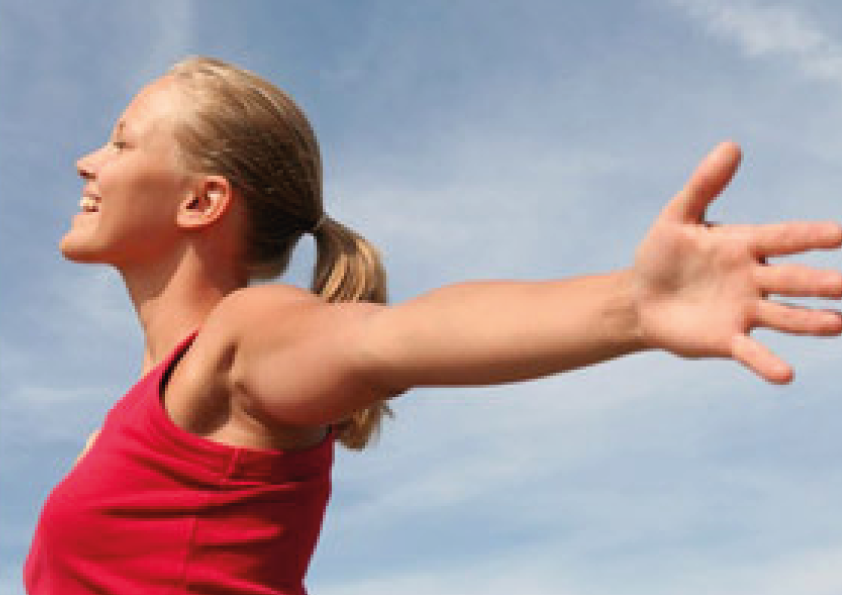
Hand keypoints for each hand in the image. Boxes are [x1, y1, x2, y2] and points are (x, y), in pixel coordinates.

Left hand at [633, 141, 841, 382]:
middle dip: (825, 282)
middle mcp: (754, 279)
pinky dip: (767, 363)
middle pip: (796, 279)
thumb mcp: (677, 217)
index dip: (814, 236)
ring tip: (840, 324)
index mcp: (745, 245)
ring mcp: (745, 310)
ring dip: (814, 321)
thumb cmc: (661, 254)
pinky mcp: (728, 338)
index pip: (786, 238)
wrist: (639, 298)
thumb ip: (704, 185)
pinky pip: (751, 352)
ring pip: (787, 316)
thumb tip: (731, 145)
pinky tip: (785, 376)